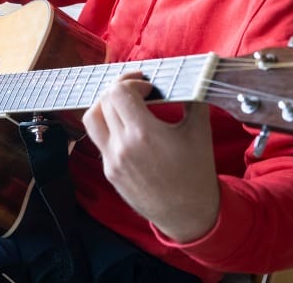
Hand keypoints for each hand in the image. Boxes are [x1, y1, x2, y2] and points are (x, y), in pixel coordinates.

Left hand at [82, 71, 219, 241]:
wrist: (189, 215)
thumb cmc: (196, 173)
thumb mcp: (200, 132)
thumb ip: (192, 99)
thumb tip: (190, 77)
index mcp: (143, 134)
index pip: (118, 93)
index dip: (131, 82)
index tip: (148, 86)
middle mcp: (122, 147)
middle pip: (104, 102)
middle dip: (120, 90)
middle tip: (139, 90)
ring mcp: (111, 161)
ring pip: (92, 119)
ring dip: (105, 105)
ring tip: (125, 104)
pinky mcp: (108, 171)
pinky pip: (99, 139)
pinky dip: (109, 126)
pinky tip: (128, 127)